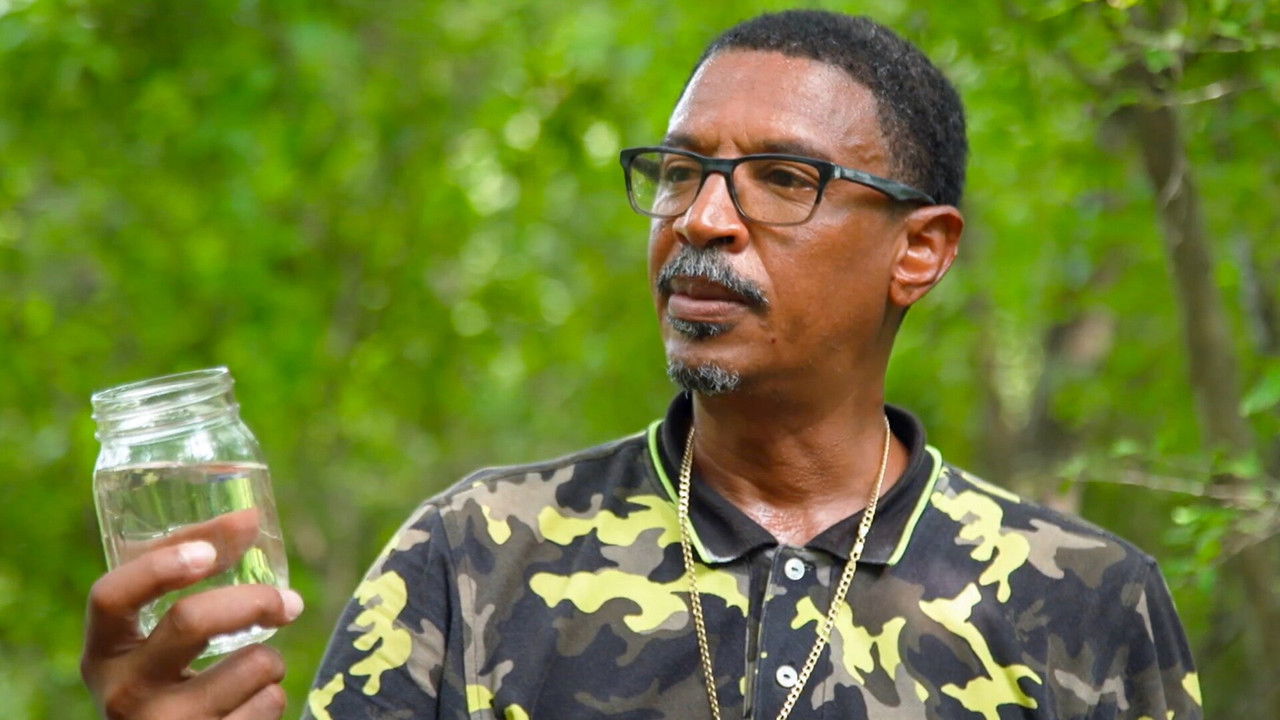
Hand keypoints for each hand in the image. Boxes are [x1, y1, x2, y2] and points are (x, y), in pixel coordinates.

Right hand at [82, 509, 303, 718]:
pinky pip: (267, 704)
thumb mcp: (160, 640)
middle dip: (252, 600)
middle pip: (190, 620)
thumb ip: (189, 582)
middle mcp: (121, 693)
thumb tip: (250, 515)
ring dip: (271, 660)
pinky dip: (272, 697)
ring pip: (251, 665)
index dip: (159, 565)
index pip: (110, 596)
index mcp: (103, 653)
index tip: (208, 552)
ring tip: (253, 674)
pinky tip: (247, 711)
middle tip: (289, 601)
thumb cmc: (171, 682)